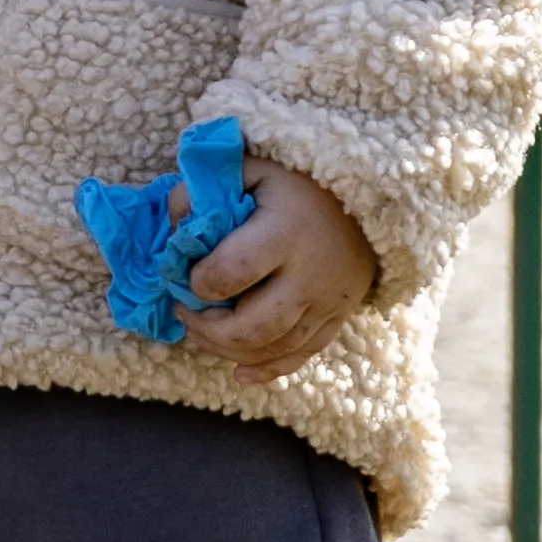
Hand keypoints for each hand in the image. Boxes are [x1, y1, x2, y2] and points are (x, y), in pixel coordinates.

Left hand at [177, 157, 377, 376]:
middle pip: (253, 327)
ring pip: (273, 348)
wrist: (369, 196)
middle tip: (185, 312)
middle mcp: (309, 275)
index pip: (232, 273)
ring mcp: (328, 302)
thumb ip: (202, 190)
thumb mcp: (249, 169)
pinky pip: (302, 356)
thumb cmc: (296, 182)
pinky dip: (267, 370)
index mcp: (285, 233)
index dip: (200, 282)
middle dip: (208, 330)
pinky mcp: (338, 317)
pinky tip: (240, 373)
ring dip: (227, 350)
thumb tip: (172, 225)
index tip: (188, 275)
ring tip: (201, 332)